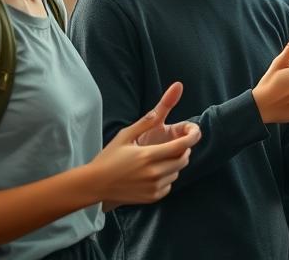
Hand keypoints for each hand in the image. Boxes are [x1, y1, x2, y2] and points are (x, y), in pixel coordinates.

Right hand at [92, 83, 201, 206]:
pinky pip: (169, 184)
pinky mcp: (152, 197)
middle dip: (183, 150)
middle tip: (171, 145)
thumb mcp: (126, 134)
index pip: (182, 146)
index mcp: (148, 155)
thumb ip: (150, 118)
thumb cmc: (109, 156)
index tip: (194, 132)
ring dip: (174, 163)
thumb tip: (174, 90)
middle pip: (184, 159)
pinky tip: (151, 173)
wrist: (94, 185)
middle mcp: (153, 173)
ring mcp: (153, 187)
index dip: (193, 137)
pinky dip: (166, 177)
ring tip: (156, 159)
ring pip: (177, 172)